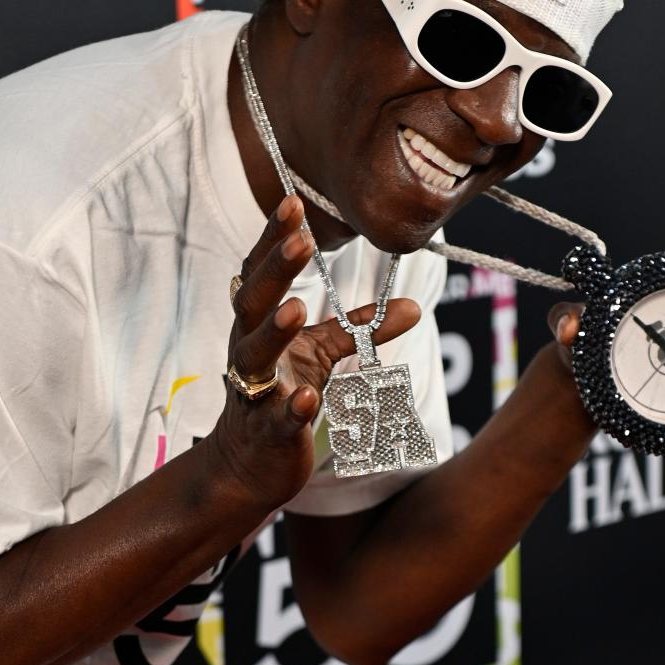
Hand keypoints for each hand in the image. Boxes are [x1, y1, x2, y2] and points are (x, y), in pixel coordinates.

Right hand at [216, 195, 420, 509]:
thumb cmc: (281, 395)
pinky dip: (292, 409)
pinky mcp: (266, 432)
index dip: (274, 239)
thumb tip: (416, 306)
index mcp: (258, 324)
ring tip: (296, 308)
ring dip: (275, 332)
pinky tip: (308, 399)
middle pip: (253, 303)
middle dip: (275, 270)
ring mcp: (254, 392)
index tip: (294, 202)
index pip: (261, 273)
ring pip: (256, 357)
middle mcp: (248, 351)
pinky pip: (276, 418)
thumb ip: (359, 328)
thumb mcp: (321, 355)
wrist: (250, 463)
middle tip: (300, 238)